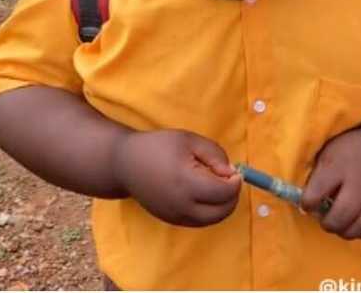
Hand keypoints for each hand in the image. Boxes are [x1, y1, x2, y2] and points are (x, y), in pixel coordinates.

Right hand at [112, 129, 240, 226]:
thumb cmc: (157, 147)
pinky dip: (208, 211)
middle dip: (232, 196)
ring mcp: (176, 216)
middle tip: (228, 180)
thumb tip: (230, 173)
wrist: (124, 164)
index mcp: (187, 182)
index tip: (234, 171)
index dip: (235, 182)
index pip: (224, 192)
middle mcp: (182, 205)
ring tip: (216, 187)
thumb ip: (215, 154)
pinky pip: (199, 221)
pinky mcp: (171, 220)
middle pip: (222, 211)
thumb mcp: (188, 140)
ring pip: (212, 220)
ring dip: (222, 206)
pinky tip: (203, 195)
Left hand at [301, 124, 360, 239]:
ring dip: (345, 231)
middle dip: (328, 223)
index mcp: (338, 167)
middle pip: (342, 213)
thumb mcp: (327, 153)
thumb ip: (317, 176)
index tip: (306, 206)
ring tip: (338, 225)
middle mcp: (359, 183)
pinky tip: (354, 226)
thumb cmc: (348, 150)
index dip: (308, 204)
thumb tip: (305, 202)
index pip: (318, 191)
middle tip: (324, 221)